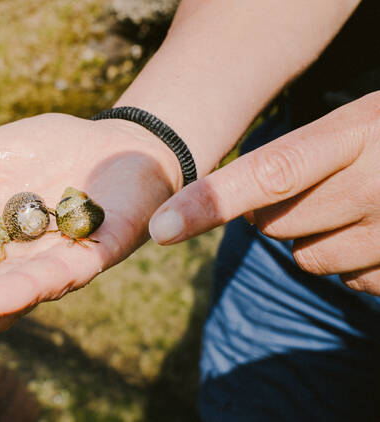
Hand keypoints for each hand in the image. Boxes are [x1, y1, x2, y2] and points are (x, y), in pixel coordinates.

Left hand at [149, 91, 379, 295]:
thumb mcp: (365, 119)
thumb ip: (307, 151)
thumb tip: (235, 206)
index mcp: (358, 132)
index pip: (271, 172)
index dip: (210, 202)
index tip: (160, 228)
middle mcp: (375, 184)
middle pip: (275, 224)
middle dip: (277, 213)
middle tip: (321, 184)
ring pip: (308, 258)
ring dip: (318, 240)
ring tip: (360, 206)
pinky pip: (352, 281)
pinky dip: (357, 262)